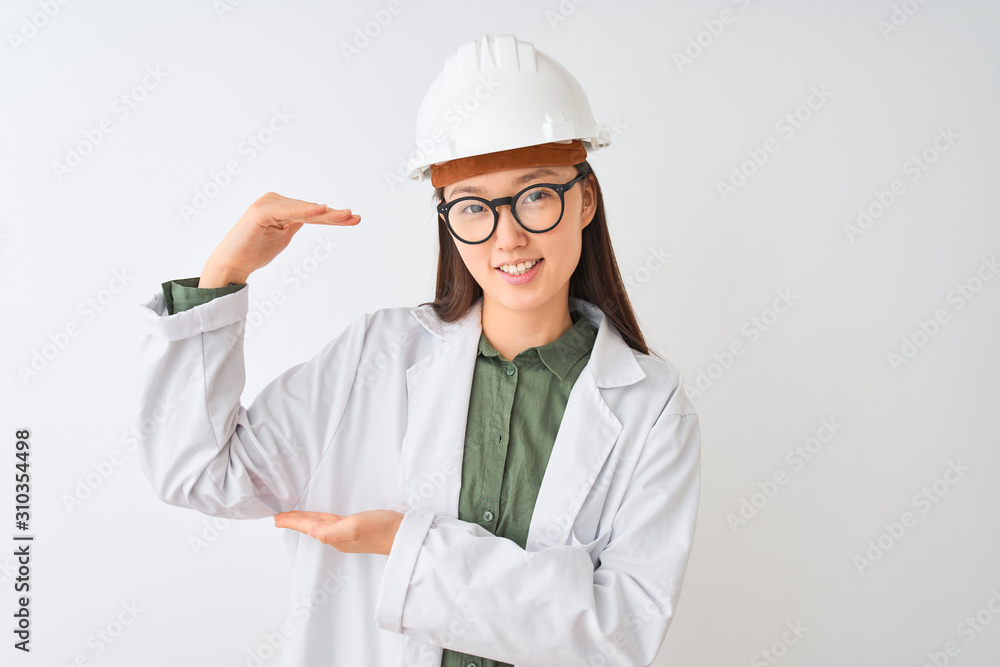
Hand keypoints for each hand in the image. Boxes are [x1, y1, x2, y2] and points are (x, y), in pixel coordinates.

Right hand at [199, 192, 359, 286]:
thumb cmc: (255, 252)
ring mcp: (267, 204)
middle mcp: (275, 201)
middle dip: (334, 216)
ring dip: (326, 214)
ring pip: (304, 211)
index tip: (354, 219)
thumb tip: (316, 216)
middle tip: (356, 218)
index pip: (312, 213)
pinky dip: (303, 211)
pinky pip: (287, 212)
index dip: (333, 217)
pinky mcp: (260, 211)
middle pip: (311, 210)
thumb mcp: (284, 237)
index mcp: (281, 207)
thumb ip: (297, 224)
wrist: (232, 265)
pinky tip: (320, 210)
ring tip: (346, 216)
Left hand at [273, 510, 403, 555]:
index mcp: (334, 536)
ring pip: (321, 524)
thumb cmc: (382, 530)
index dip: (292, 521)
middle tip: (280, 517)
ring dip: (306, 521)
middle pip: (312, 526)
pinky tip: (323, 519)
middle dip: (295, 522)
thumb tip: (310, 532)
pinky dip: (321, 520)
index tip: (276, 518)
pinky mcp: (358, 528)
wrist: (404, 536)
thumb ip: (331, 531)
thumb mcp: (354, 528)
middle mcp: (339, 536)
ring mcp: (348, 533)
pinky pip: (332, 523)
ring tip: (295, 517)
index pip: (308, 527)